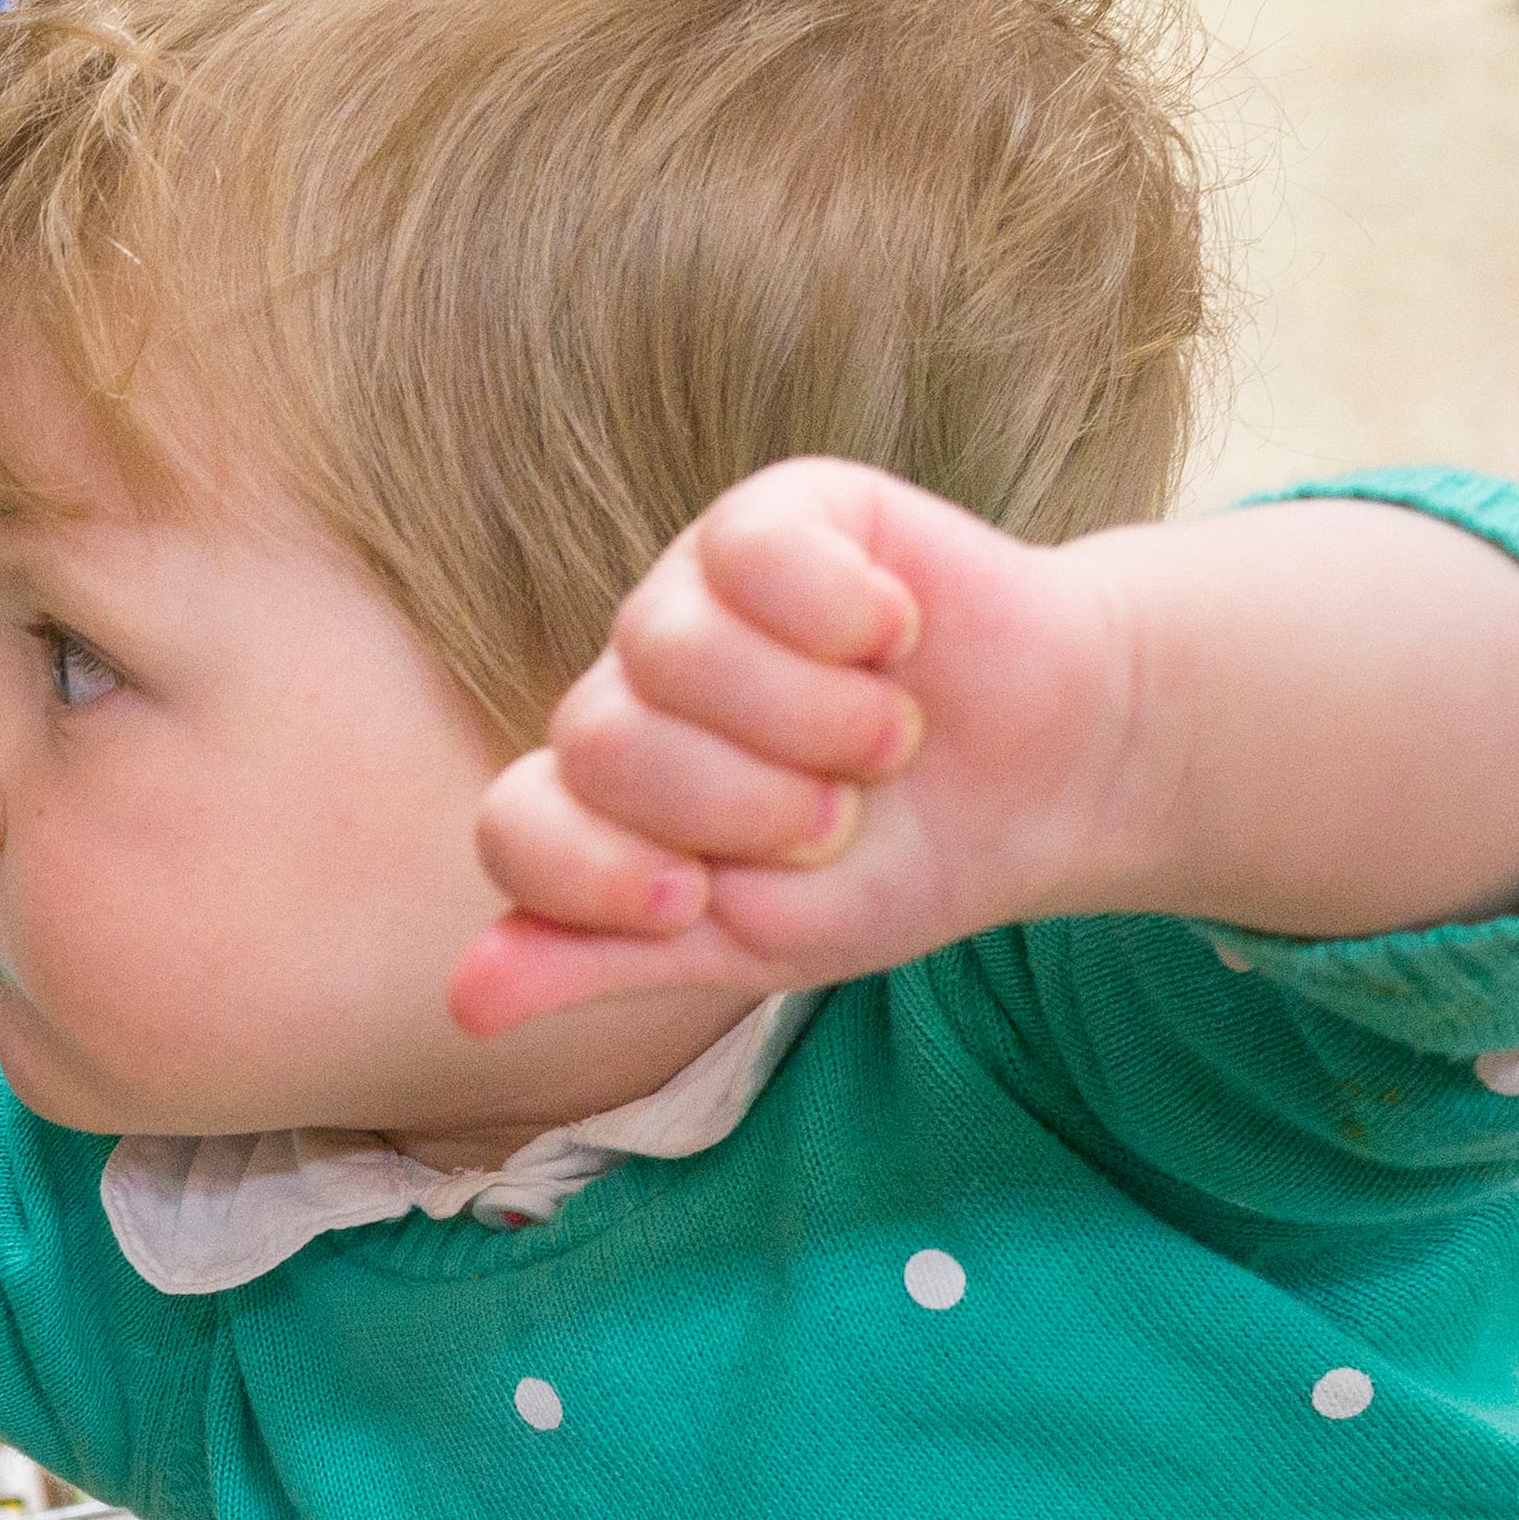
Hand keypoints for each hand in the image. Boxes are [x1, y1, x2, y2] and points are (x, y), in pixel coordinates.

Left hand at [451, 460, 1148, 1033]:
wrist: (1056, 775)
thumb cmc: (901, 863)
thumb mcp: (757, 941)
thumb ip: (605, 962)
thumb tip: (461, 1003)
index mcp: (602, 802)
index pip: (515, 828)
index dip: (597, 876)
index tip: (704, 900)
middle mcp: (627, 691)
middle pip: (601, 744)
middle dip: (743, 807)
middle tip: (834, 813)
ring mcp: (690, 595)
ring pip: (667, 649)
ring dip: (810, 722)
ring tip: (888, 738)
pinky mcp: (773, 516)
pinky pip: (753, 554)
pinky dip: (846, 618)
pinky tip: (899, 637)